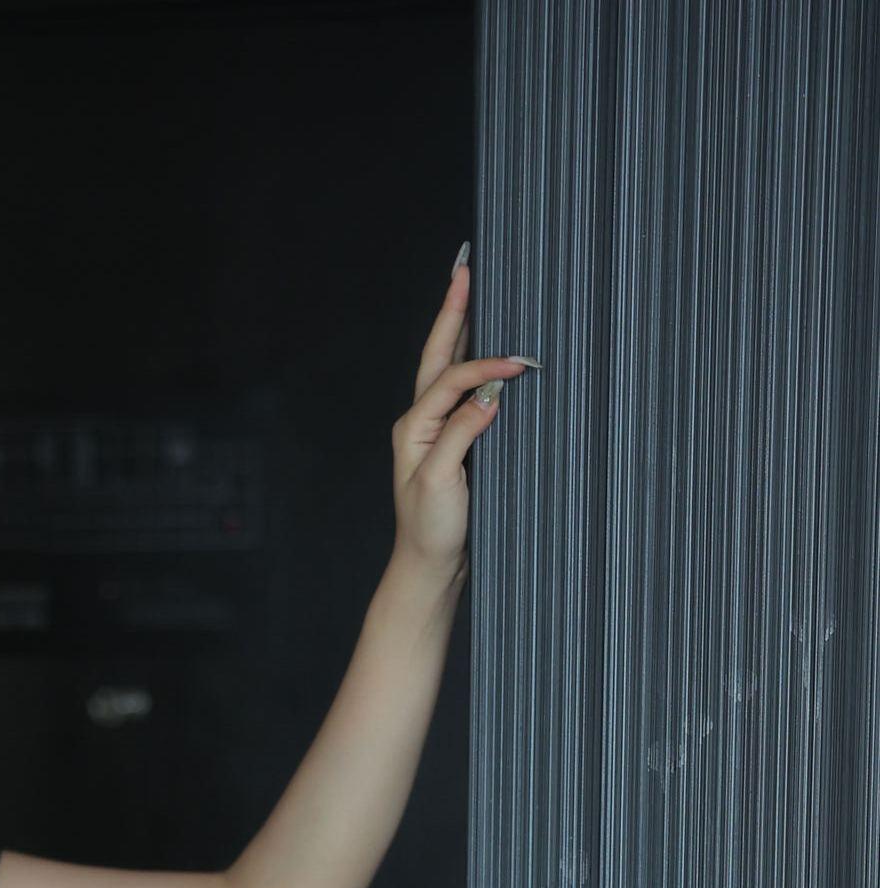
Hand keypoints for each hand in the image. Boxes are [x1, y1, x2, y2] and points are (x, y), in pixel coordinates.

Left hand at [391, 254, 536, 580]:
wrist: (429, 568)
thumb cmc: (431, 531)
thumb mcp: (442, 482)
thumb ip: (461, 434)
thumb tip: (489, 395)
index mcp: (414, 427)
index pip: (453, 379)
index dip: (486, 367)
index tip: (522, 364)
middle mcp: (421, 422)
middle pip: (439, 354)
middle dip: (454, 311)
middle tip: (465, 269)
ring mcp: (435, 433)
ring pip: (448, 368)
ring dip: (461, 330)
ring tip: (472, 293)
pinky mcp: (453, 446)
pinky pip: (463, 394)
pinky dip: (475, 366)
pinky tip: (487, 354)